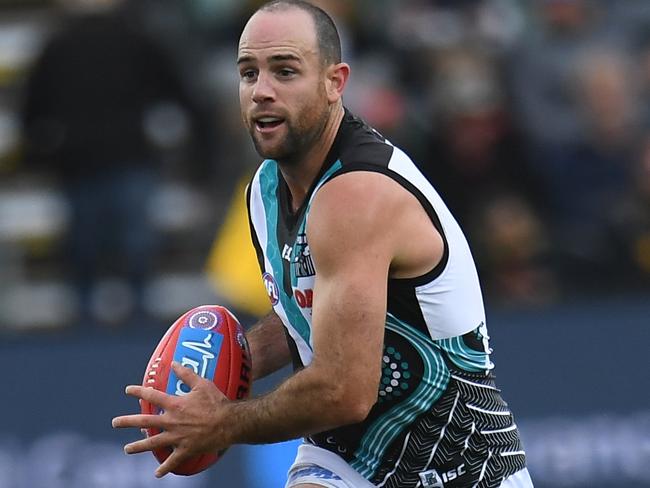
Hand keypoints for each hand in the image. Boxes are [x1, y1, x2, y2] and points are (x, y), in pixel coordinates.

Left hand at [112, 361, 231, 477]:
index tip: (128, 390)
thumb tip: (174, 362)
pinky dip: (165, 468)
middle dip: (127, 421)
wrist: (229, 422)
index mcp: (175, 405)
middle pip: (145, 422)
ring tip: (127, 449)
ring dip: (138, 447)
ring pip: (153, 443)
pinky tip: (157, 474)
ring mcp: (177, 437)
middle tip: (115, 422)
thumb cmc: (216, 401)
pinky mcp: (186, 449)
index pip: (152, 395)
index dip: (138, 391)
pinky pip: (173, 461)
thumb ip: (186, 374)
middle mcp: (172, 421)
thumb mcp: (202, 384)